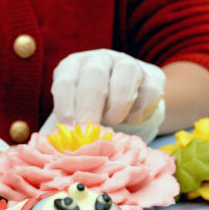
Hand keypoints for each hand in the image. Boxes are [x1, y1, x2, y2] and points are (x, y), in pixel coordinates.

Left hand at [50, 49, 165, 141]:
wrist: (124, 109)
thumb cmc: (91, 115)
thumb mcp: (74, 117)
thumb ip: (66, 130)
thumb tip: (56, 150)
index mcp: (73, 67)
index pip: (65, 81)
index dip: (65, 104)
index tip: (68, 126)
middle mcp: (99, 60)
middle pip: (95, 74)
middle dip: (90, 105)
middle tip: (89, 129)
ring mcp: (127, 64)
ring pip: (126, 72)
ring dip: (119, 101)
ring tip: (114, 121)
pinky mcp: (152, 75)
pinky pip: (150, 88)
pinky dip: (141, 108)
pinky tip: (132, 121)